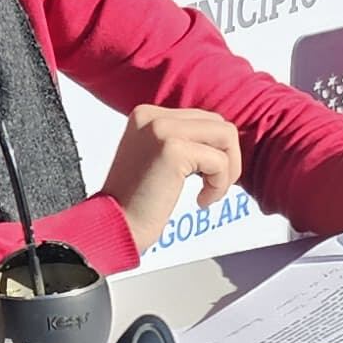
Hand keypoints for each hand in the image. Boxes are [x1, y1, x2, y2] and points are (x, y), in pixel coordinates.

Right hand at [102, 102, 242, 249]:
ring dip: (228, 171)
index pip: (203, 119)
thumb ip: (183, 142)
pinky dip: (219, 185)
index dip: (215, 150)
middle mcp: (153, 116)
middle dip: (227, 158)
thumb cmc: (137, 203)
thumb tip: (225, 140)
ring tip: (209, 193)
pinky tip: (201, 201)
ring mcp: (162, 129)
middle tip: (212, 187)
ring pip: (226, 136)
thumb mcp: (157, 158)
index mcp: (147, 115)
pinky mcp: (172, 149)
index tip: (204, 177)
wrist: (115, 227)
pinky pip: (220, 161)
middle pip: (218, 124)